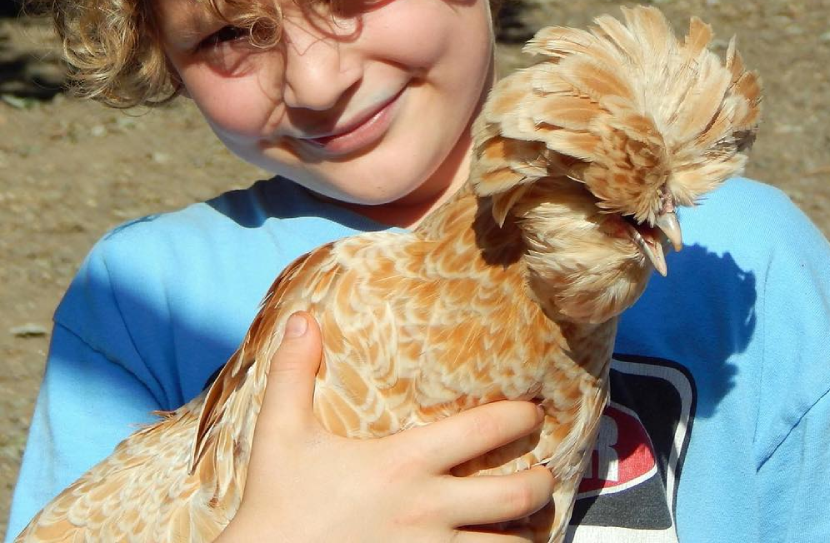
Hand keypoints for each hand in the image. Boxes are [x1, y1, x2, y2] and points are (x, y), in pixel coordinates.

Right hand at [219, 312, 553, 541]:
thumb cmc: (276, 504)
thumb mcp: (280, 431)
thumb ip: (292, 371)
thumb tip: (301, 316)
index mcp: (404, 463)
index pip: (482, 430)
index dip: (518, 416)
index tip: (534, 411)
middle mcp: (428, 511)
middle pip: (514, 496)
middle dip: (541, 483)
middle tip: (545, 473)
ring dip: (523, 533)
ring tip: (529, 522)